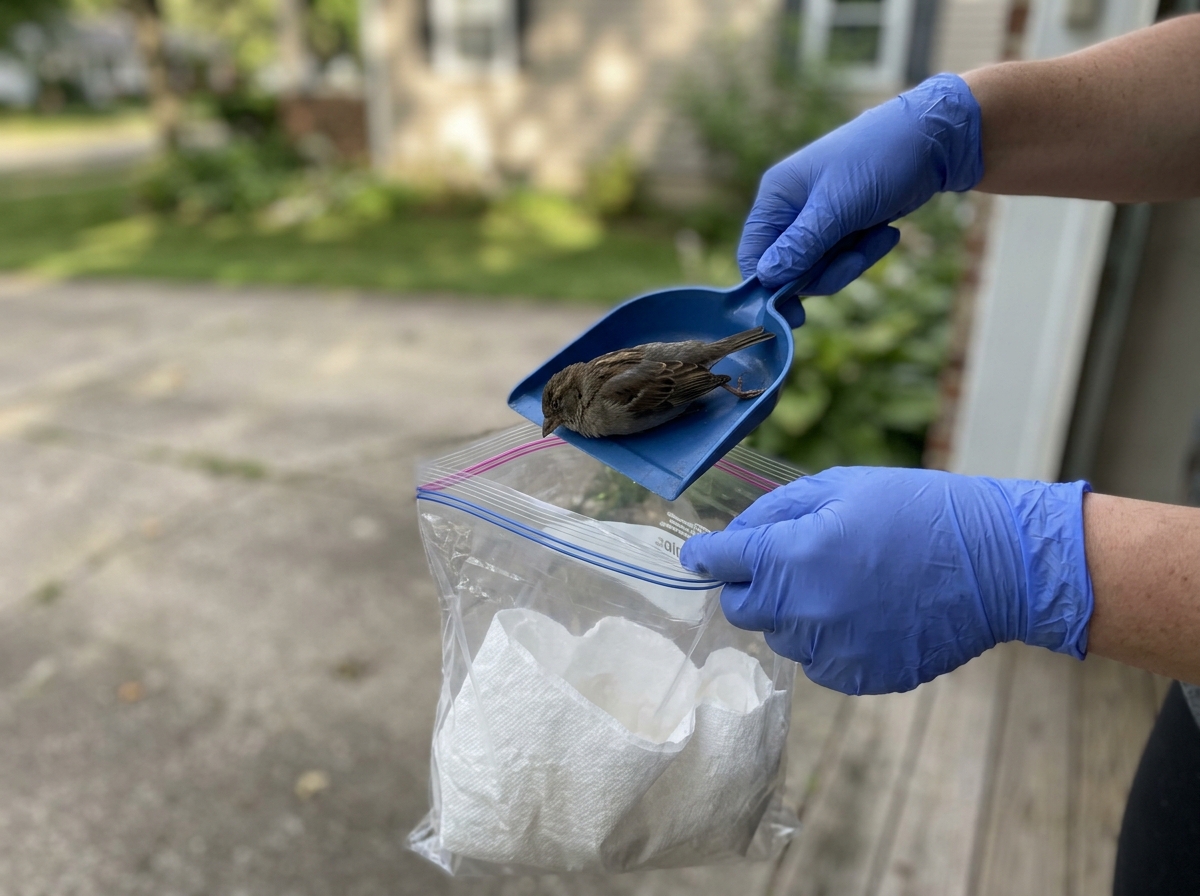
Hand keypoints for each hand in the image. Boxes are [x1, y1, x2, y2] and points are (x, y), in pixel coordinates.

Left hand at [680, 467, 1092, 694]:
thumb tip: (734, 535)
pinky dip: (825, 640)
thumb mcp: (841, 486)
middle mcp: (804, 609)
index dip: (705, 555)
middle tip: (783, 563)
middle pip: (741, 608)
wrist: (997, 563)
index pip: (720, 563)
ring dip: (791, 613)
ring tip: (839, 583)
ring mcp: (832, 649)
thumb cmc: (917, 510)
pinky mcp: (859, 677)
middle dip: (751, 585)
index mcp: (794, 555)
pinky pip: (817, 663)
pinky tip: (861, 612)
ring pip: (780, 637)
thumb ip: (776, 511)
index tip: (698, 554)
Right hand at [740, 73, 983, 291]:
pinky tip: (888, 232)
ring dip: (851, 262)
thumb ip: (801, 245)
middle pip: (789, 269)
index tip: (797, 312)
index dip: (769, 286)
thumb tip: (766, 278)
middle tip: (855, 261)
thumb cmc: (879, 161)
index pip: (754, 254)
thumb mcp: (838, 207)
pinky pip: (844, 258)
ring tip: (881, 235)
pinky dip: (866, 252)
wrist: (935, 139)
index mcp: (777, 197)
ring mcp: (819, 218)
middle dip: (825, 272)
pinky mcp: (845, 225)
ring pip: (820, 268)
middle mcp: (791, 209)